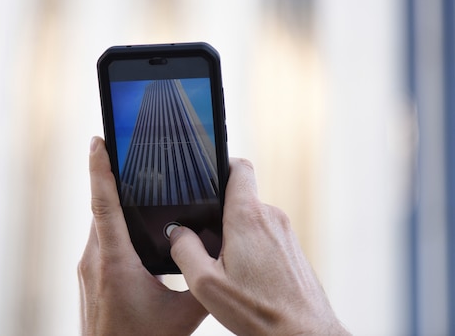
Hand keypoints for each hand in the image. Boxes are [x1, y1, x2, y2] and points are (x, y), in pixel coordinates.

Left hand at [78, 137, 207, 335]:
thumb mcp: (183, 315)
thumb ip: (202, 280)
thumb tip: (218, 252)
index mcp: (114, 262)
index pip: (103, 204)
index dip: (99, 169)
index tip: (97, 141)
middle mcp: (94, 260)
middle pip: (101, 208)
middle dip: (113, 179)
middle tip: (128, 152)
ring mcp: (88, 268)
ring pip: (100, 224)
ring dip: (114, 203)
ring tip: (134, 183)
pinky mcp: (89, 276)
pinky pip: (101, 239)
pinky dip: (114, 224)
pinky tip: (134, 225)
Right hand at [169, 158, 349, 335]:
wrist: (303, 334)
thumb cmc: (258, 311)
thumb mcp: (205, 283)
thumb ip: (184, 250)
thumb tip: (177, 233)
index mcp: (248, 217)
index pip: (239, 167)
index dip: (220, 163)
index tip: (205, 174)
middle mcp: (271, 217)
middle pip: (239, 198)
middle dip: (218, 214)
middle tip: (206, 243)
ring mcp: (285, 233)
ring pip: (251, 219)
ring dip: (234, 234)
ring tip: (226, 266)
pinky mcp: (292, 248)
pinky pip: (265, 235)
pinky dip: (250, 247)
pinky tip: (245, 276)